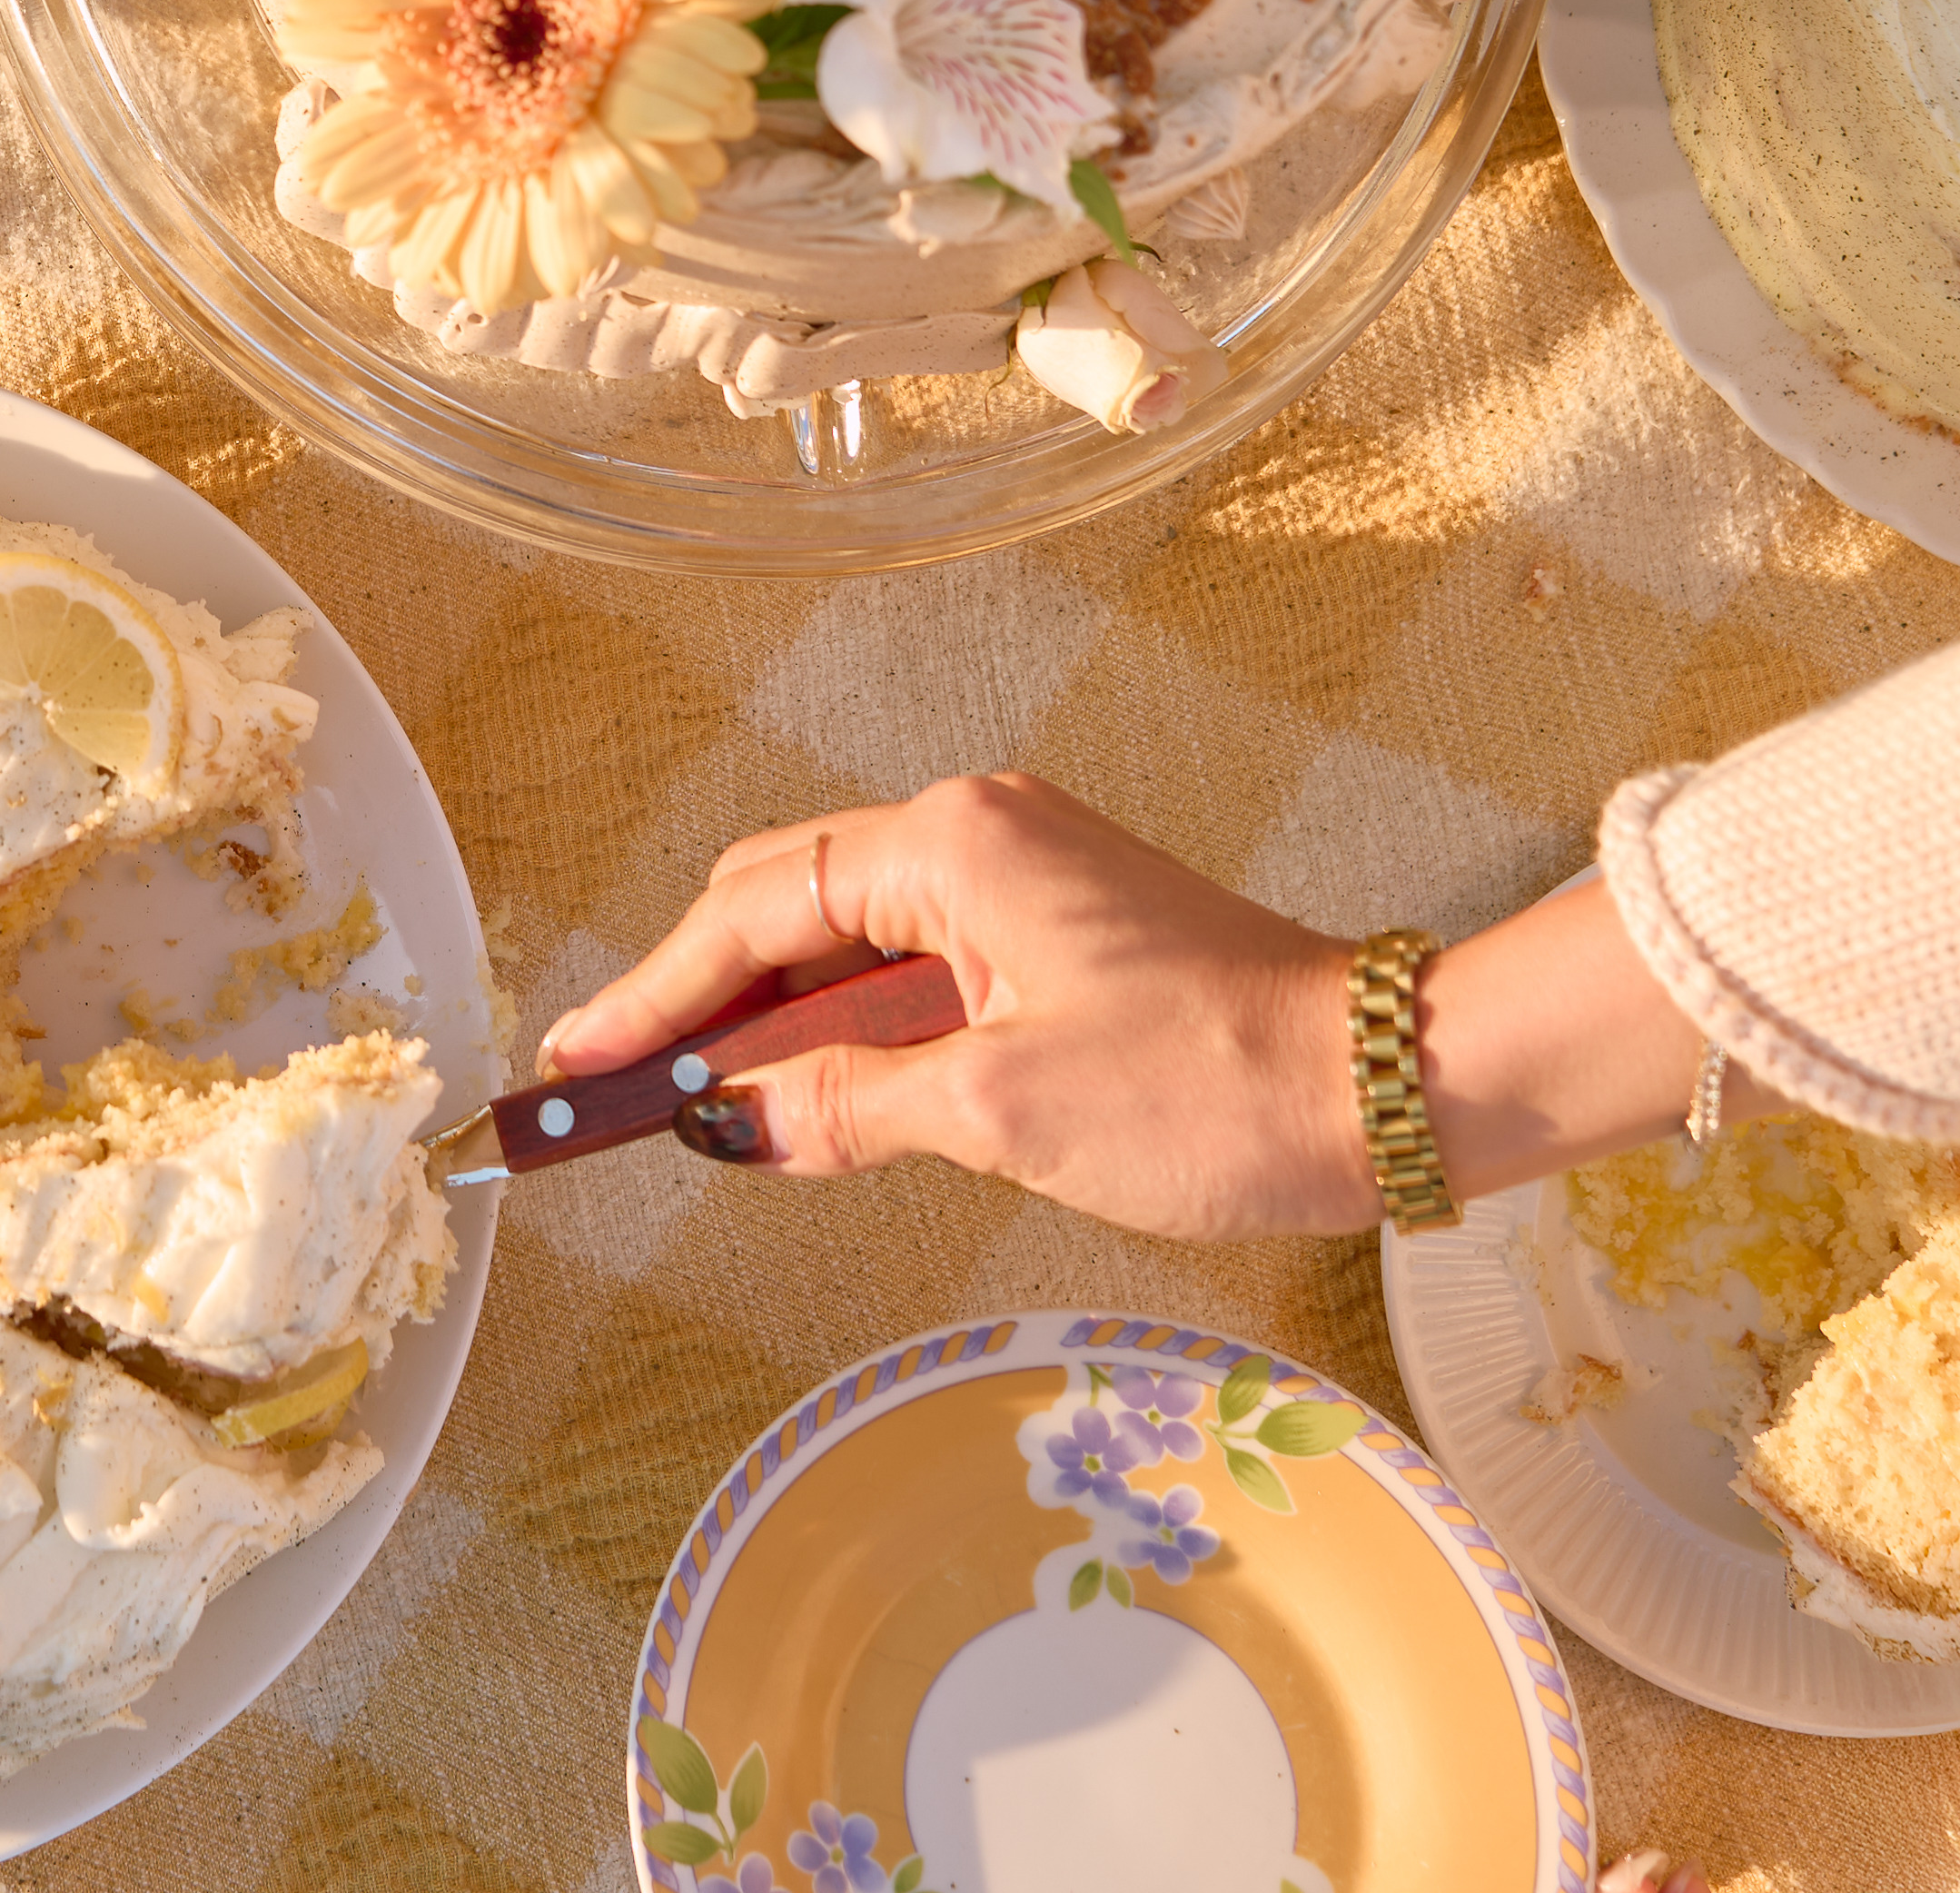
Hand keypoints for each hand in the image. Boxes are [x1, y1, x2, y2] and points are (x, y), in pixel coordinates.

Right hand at [539, 774, 1377, 1236]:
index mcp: (952, 844)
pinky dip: (850, 1033)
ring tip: (693, 1110)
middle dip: (696, 1004)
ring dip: (774, 1028)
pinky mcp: (1057, 933)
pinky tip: (811, 1098)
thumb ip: (847, 1106)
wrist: (1382, 1085)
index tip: (577, 1063)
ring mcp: (1021, 879)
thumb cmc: (1211, 1084)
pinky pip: (914, 969)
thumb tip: (735, 1125)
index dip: (655, 996)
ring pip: (848, 944)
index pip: (753, 911)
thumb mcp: (1002, 1110)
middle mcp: (977, 834)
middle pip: (785, 907)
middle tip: (613, 1096)